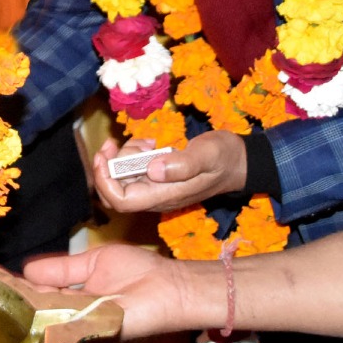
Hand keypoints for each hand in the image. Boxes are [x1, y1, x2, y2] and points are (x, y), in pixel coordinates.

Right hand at [23, 244, 205, 338]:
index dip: (19, 283)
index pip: (38, 288)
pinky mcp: (87, 331)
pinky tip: (26, 306)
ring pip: (44, 315)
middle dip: (16, 296)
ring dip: (25, 306)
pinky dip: (44, 315)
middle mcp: (70, 310)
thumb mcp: (94, 262)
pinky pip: (60, 323)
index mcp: (71, 291)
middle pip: (36, 304)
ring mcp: (77, 323)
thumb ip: (61, 269)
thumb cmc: (138, 271)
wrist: (166, 288)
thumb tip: (25, 270)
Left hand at [92, 131, 246, 213]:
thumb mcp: (208, 155)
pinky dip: (136, 153)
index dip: (105, 181)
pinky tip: (152, 144)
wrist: (238, 161)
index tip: (104, 156)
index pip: (121, 200)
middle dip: (109, 165)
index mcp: (164, 196)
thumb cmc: (224, 158)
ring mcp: (156, 187)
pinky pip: (135, 169)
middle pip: (115, 190)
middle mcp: (156, 196)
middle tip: (114, 143)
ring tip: (147, 142)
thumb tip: (152, 170)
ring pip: (123, 177)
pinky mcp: (158, 177)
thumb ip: (182, 164)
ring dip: (125, 155)